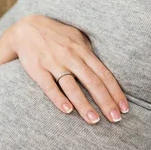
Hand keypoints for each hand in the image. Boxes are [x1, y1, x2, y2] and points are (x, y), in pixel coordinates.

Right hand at [0, 14, 129, 124]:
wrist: (26, 28)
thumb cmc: (57, 36)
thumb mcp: (77, 38)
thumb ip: (91, 54)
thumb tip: (107, 71)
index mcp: (83, 51)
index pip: (104, 74)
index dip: (116, 92)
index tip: (124, 108)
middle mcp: (71, 57)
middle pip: (92, 82)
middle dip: (106, 102)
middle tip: (116, 119)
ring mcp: (54, 63)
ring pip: (72, 87)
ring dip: (85, 105)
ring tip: (95, 121)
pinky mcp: (38, 69)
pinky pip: (49, 86)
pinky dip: (58, 98)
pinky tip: (68, 110)